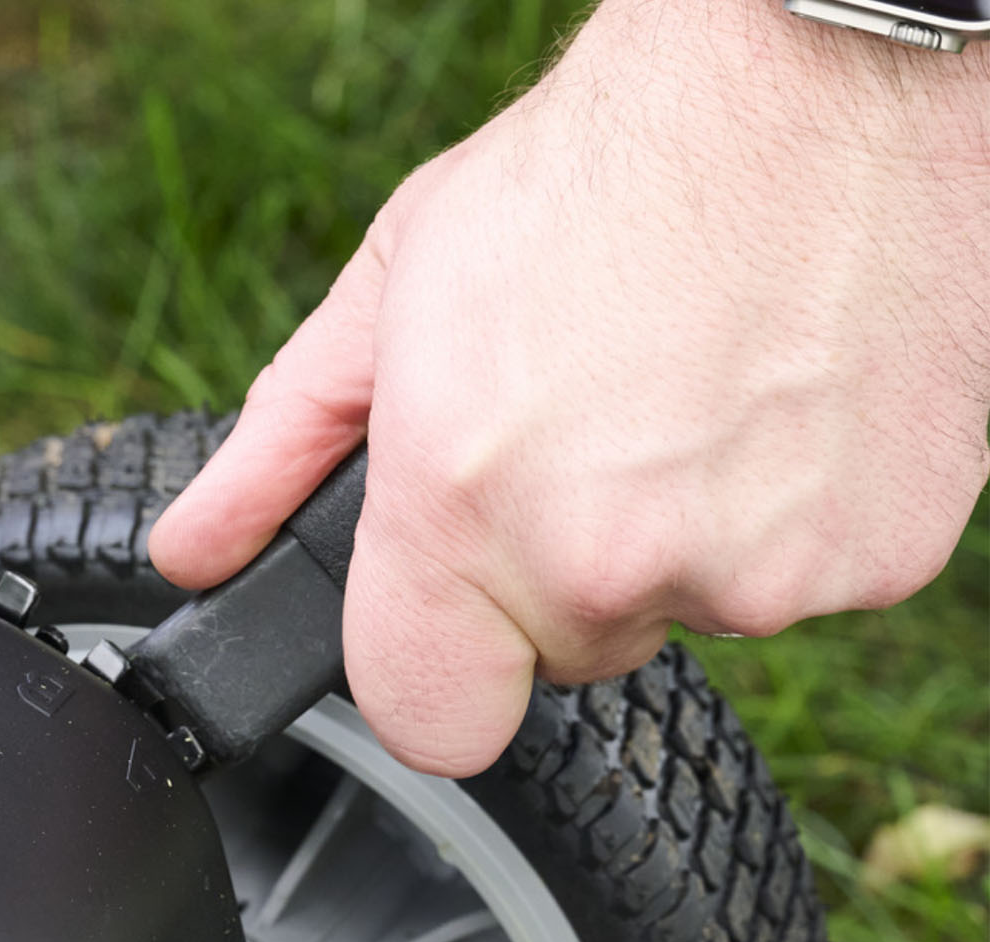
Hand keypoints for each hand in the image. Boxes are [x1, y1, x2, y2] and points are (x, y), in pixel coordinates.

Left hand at [147, 0, 989, 776]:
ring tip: (689, 394)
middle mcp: (603, 562)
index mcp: (463, 507)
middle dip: (560, 568)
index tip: (449, 612)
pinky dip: (789, 515)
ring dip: (680, 536)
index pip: (425, 723)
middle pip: (561, 652)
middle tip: (590, 432)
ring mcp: (754, 574)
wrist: (821, 86)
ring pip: (684, 614)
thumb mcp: (393, 291)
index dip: (431, 669)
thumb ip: (279, 450)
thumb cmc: (602, 168)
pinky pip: (804, 584)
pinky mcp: (878, 561)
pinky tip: (776, 403)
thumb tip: (194, 554)